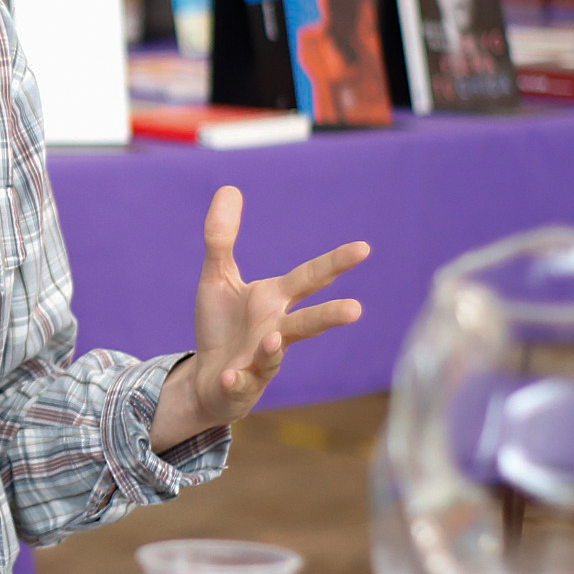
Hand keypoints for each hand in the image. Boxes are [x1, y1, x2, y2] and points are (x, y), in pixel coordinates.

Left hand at [153, 185, 368, 446]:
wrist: (210, 381)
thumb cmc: (222, 326)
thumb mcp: (218, 277)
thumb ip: (221, 237)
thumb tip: (229, 188)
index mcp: (274, 300)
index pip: (310, 278)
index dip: (335, 263)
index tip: (364, 248)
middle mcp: (276, 330)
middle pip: (306, 322)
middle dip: (329, 316)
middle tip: (355, 309)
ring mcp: (261, 361)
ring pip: (274, 355)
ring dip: (274, 349)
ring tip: (273, 339)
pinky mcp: (240, 386)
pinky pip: (240, 383)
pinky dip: (236, 380)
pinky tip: (230, 375)